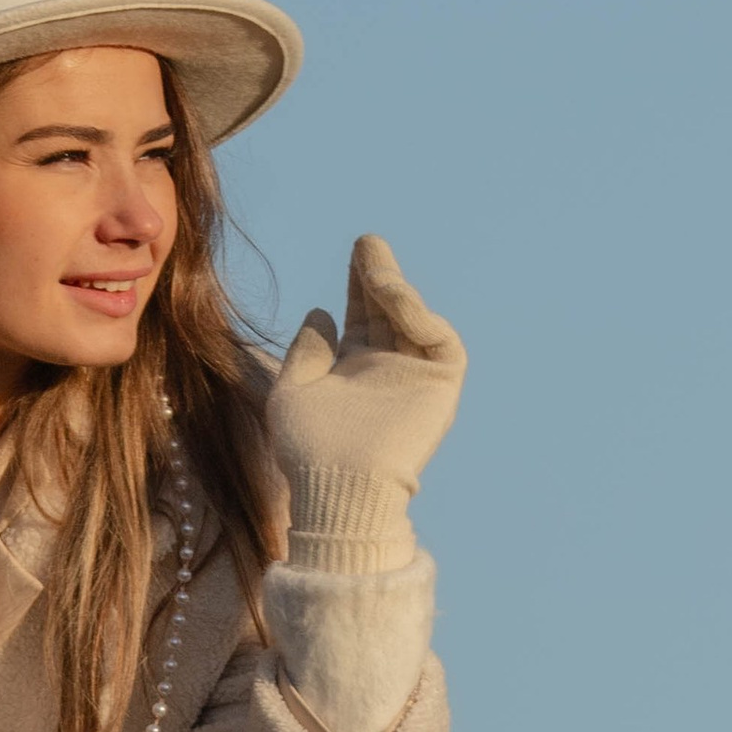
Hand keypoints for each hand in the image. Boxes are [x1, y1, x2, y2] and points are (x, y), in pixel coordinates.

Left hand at [269, 235, 467, 506]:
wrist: (337, 488)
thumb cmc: (307, 451)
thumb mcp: (291, 392)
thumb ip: (305, 351)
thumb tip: (320, 312)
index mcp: (352, 372)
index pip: (362, 317)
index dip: (360, 284)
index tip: (356, 252)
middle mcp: (386, 372)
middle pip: (389, 312)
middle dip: (379, 275)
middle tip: (367, 243)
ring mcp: (415, 379)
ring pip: (414, 320)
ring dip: (395, 288)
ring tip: (372, 263)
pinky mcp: (440, 387)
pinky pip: (439, 340)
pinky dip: (418, 314)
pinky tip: (390, 295)